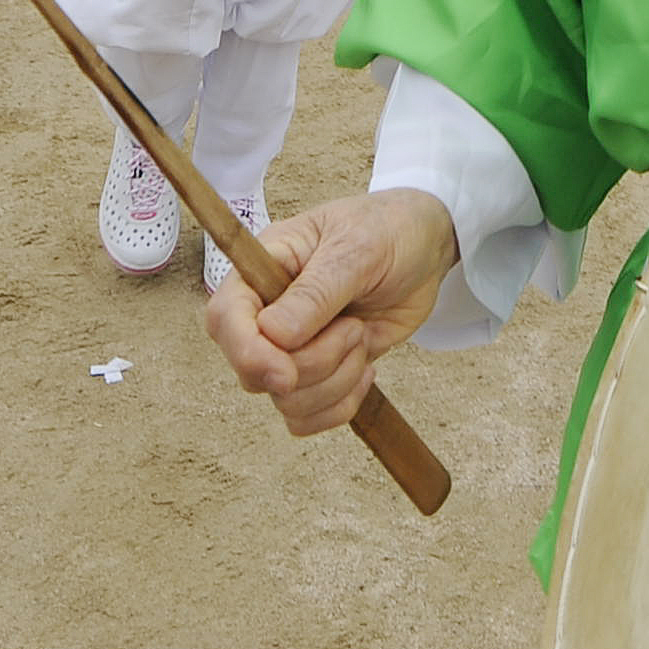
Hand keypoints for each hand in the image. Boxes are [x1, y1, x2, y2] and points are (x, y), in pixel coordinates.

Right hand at [204, 190, 459, 436]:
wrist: (423, 249)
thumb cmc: (386, 231)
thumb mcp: (358, 249)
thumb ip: (317, 291)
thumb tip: (273, 335)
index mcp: (261, 269)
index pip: (225, 319)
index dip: (247, 353)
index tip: (286, 373)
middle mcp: (265, 313)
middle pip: (254, 372)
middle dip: (314, 363)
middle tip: (354, 327)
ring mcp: (288, 348)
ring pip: (285, 401)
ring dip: (335, 381)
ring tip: (362, 335)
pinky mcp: (314, 373)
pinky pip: (306, 417)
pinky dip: (340, 405)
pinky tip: (366, 369)